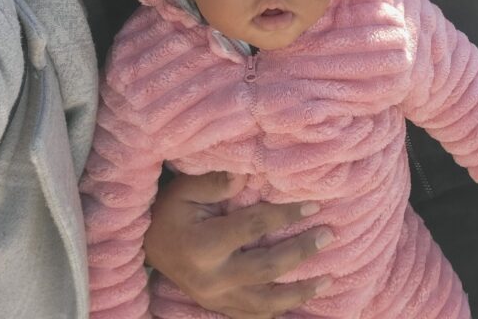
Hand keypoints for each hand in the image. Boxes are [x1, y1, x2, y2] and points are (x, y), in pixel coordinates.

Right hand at [144, 171, 333, 318]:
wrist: (149, 244)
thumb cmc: (170, 209)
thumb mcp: (186, 188)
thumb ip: (216, 181)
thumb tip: (246, 174)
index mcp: (204, 245)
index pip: (254, 228)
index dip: (285, 216)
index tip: (313, 206)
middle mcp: (212, 278)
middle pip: (266, 270)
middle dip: (300, 253)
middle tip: (328, 235)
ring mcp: (215, 298)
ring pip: (265, 303)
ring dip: (299, 292)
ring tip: (328, 278)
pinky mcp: (218, 307)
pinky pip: (253, 315)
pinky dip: (278, 310)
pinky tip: (300, 302)